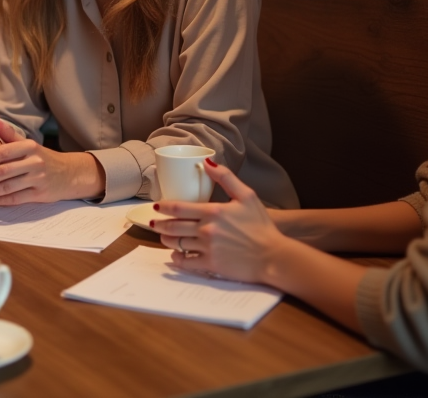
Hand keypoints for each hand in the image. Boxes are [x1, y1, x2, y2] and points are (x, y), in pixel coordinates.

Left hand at [0, 118, 103, 204]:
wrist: (70, 174)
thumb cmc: (45, 159)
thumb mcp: (30, 144)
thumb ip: (10, 135)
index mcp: (30, 146)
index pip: (3, 152)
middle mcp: (35, 162)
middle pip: (3, 171)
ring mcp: (38, 179)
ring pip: (7, 187)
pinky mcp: (39, 194)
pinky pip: (14, 199)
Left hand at [154, 158, 287, 282]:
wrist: (273, 256)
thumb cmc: (261, 226)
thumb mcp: (247, 196)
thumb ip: (226, 177)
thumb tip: (206, 162)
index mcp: (213, 212)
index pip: (178, 208)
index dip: (163, 207)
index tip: (155, 207)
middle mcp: (207, 230)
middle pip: (173, 227)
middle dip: (160, 225)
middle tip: (154, 223)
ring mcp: (208, 249)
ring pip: (177, 244)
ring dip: (166, 240)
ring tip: (164, 237)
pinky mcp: (211, 265)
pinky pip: (187, 262)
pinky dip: (177, 259)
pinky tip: (176, 255)